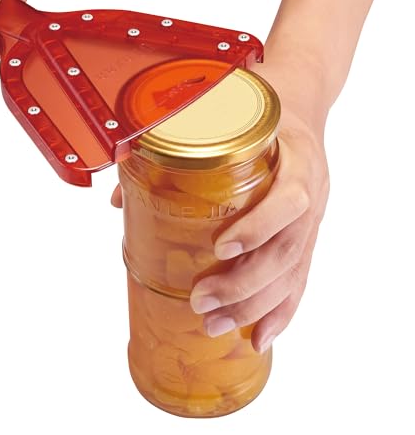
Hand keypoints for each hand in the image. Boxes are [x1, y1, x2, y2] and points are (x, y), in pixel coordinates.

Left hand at [111, 58, 330, 353]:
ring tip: (215, 325)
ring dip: (255, 306)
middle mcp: (313, 190)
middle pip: (288, 249)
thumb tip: (120, 196)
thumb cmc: (261, 104)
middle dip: (245, 285)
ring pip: (293, 271)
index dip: (258, 227)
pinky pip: (301, 277)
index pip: (289, 198)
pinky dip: (281, 310)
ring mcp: (314, 216)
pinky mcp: (309, 233)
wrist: (303, 99)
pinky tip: (259, 335)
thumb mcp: (228, 110)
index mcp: (296, 157)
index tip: (220, 250)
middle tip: (202, 303)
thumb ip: (177, 143)